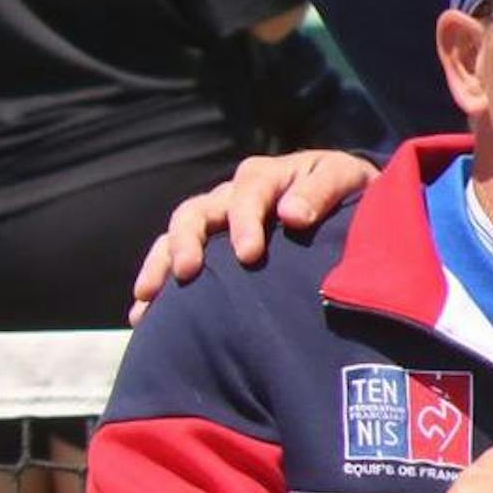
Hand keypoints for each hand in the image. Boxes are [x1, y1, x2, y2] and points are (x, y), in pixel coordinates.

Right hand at [130, 149, 385, 321]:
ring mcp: (217, 219)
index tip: (249, 255)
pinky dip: (158, 282)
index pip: (248, 194)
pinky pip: (174, 258)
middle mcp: (233, 195)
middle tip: (187, 272)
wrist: (348, 200)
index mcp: (267, 177)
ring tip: (147, 299)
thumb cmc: (349, 191)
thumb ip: (321, 192)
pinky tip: (143, 315)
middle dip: (187, 241)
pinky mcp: (211, 245)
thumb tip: (292, 215)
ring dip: (160, 263)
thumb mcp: (344, 178)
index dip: (244, 222)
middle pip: (196, 211)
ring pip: (177, 235)